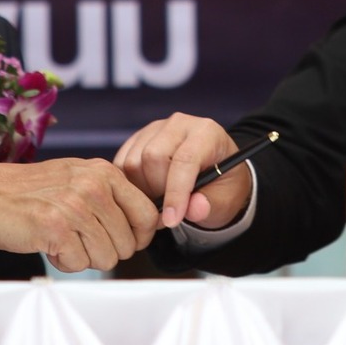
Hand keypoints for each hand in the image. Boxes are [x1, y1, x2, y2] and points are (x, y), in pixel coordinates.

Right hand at [0, 156, 157, 272]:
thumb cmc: (30, 192)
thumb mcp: (77, 178)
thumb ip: (110, 196)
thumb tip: (147, 226)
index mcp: (104, 172)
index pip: (147, 215)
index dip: (138, 237)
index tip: (122, 241)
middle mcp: (93, 186)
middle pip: (128, 244)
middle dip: (106, 251)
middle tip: (80, 240)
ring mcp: (75, 206)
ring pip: (106, 258)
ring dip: (84, 258)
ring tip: (63, 240)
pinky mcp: (55, 228)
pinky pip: (79, 264)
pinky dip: (64, 262)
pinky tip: (49, 244)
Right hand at [115, 113, 248, 230]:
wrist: (212, 175)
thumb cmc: (221, 187)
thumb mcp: (224, 201)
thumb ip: (210, 205)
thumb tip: (194, 210)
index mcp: (207, 132)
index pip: (185, 159)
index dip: (176, 193)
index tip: (171, 221)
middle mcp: (179, 123)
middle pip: (153, 156)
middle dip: (158, 191)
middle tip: (166, 213)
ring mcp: (155, 129)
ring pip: (133, 162)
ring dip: (142, 191)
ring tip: (158, 205)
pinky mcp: (137, 139)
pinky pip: (121, 164)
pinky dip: (129, 186)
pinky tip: (147, 196)